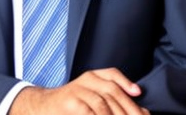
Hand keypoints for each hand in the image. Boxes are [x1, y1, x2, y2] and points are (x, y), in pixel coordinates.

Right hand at [9, 67, 149, 114]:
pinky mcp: (69, 102)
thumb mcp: (91, 97)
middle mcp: (85, 80)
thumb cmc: (72, 105)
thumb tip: (141, 112)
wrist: (44, 107)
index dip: (126, 82)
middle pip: (112, 91)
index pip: (112, 74)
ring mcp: (77, 90)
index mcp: (92, 76)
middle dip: (128, 108)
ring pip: (103, 103)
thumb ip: (112, 102)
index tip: (138, 93)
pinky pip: (88, 111)